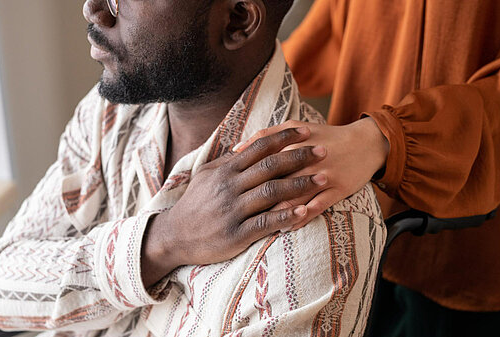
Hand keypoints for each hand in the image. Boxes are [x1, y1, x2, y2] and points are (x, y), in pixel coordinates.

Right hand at [141, 127, 328, 285]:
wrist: (174, 236)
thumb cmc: (195, 204)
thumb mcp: (206, 176)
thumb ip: (228, 162)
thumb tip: (247, 145)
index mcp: (225, 170)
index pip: (260, 147)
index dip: (285, 138)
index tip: (307, 132)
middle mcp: (230, 186)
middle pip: (271, 166)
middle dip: (300, 157)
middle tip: (324, 151)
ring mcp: (233, 210)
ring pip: (272, 192)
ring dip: (301, 184)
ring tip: (323, 179)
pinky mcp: (236, 234)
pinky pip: (266, 223)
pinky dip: (286, 216)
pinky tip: (304, 212)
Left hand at [235, 118, 389, 229]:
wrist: (366, 144)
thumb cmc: (324, 136)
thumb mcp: (296, 128)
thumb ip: (265, 136)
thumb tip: (235, 149)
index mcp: (293, 143)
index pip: (262, 160)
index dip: (243, 175)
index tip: (227, 189)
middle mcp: (307, 159)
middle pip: (276, 180)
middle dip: (256, 196)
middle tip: (236, 212)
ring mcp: (324, 175)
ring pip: (295, 196)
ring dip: (276, 211)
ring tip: (257, 224)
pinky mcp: (338, 190)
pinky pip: (317, 207)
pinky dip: (301, 218)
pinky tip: (286, 228)